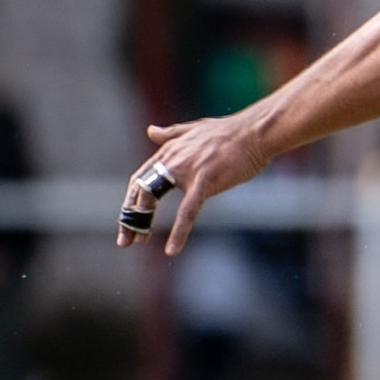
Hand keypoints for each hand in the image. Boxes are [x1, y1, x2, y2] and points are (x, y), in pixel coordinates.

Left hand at [116, 114, 269, 254]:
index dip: (131, 199)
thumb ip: (170, 134)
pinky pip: (187, 212)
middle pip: (140, 191)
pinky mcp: (204, 182)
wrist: (255, 133)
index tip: (127, 218)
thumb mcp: (194, 129)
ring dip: (141, 223)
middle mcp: (171, 161)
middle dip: (129, 216)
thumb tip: (151, 131)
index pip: (141, 178)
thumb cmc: (230, 132)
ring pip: (153, 200)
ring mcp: (186, 172)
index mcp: (168, 151)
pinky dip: (178, 232)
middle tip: (125, 239)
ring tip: (136, 242)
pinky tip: (171, 249)